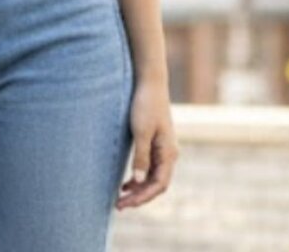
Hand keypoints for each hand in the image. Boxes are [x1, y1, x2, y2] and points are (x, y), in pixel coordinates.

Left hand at [115, 76, 178, 209]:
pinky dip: (139, 177)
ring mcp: (163, 148)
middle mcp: (169, 153)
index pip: (159, 185)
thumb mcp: (141, 131)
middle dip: (139, 197)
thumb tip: (138, 181)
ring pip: (153, 177)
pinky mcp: (155, 142)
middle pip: (156, 184)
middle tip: (119, 205)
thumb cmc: (145, 104)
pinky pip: (150, 167)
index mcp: (169, 153)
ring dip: (139, 188)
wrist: (150, 82)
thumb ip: (140, 156)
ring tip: (121, 197)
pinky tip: (127, 181)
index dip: (142, 197)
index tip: (125, 203)